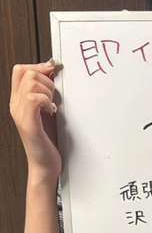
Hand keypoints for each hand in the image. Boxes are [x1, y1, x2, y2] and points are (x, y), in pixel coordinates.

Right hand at [9, 60, 61, 179]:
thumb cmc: (48, 141)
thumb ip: (46, 94)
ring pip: (31, 83)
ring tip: (51, 106)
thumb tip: (53, 73)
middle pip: (26, 72)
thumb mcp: (46, 112)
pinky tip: (50, 111)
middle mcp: (15, 106)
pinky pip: (34, 99)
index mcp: (18, 101)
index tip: (54, 73)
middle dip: (45, 79)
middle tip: (52, 97)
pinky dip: (46, 101)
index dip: (39, 66)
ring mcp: (20, 115)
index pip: (20, 70)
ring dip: (47, 90)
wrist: (45, 166)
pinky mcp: (29, 125)